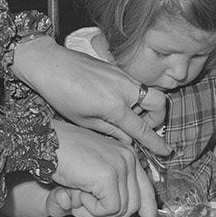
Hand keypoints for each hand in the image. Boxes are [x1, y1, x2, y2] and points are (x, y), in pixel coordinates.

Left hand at [13, 37, 169, 155]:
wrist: (49, 64)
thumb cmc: (61, 94)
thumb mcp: (84, 121)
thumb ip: (111, 131)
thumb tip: (129, 141)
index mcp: (115, 106)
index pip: (142, 129)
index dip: (156, 143)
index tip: (166, 151)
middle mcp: (124, 88)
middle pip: (159, 104)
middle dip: (158, 118)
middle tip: (143, 128)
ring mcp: (122, 75)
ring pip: (148, 92)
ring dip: (144, 107)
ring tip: (123, 116)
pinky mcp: (117, 68)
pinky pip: (134, 84)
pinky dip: (133, 96)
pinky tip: (114, 103)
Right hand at [51, 120, 156, 216]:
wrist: (44, 142)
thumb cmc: (62, 155)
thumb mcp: (91, 174)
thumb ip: (107, 192)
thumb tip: (121, 216)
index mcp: (127, 156)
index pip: (148, 191)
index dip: (147, 214)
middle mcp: (128, 158)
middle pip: (136, 205)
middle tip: (86, 210)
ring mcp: (121, 165)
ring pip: (121, 210)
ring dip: (96, 214)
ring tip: (78, 199)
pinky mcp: (109, 175)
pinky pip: (108, 209)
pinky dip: (90, 210)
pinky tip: (77, 194)